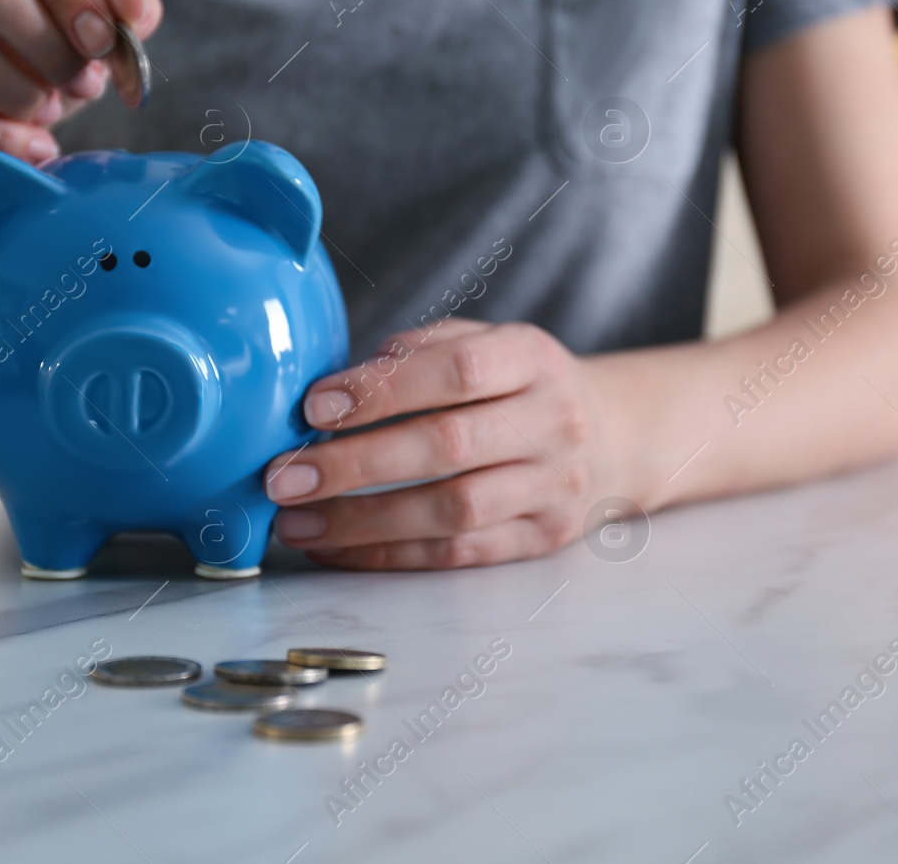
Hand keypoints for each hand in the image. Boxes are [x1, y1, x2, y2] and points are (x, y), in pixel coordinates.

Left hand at [265, 319, 605, 568]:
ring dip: (363, 521)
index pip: (457, 370)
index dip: (383, 389)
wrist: (612, 436)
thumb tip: (332, 391)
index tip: (315, 406)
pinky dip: (389, 554)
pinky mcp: (542, 538)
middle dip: (355, 465)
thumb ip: (418, 354)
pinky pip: (458, 554)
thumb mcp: (485, 343)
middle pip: (448, 446)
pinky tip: (336, 548)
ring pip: (452, 511)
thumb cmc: (519, 385)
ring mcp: (553, 486)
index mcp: (532, 358)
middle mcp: (552, 422)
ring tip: (296, 523)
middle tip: (284, 477)